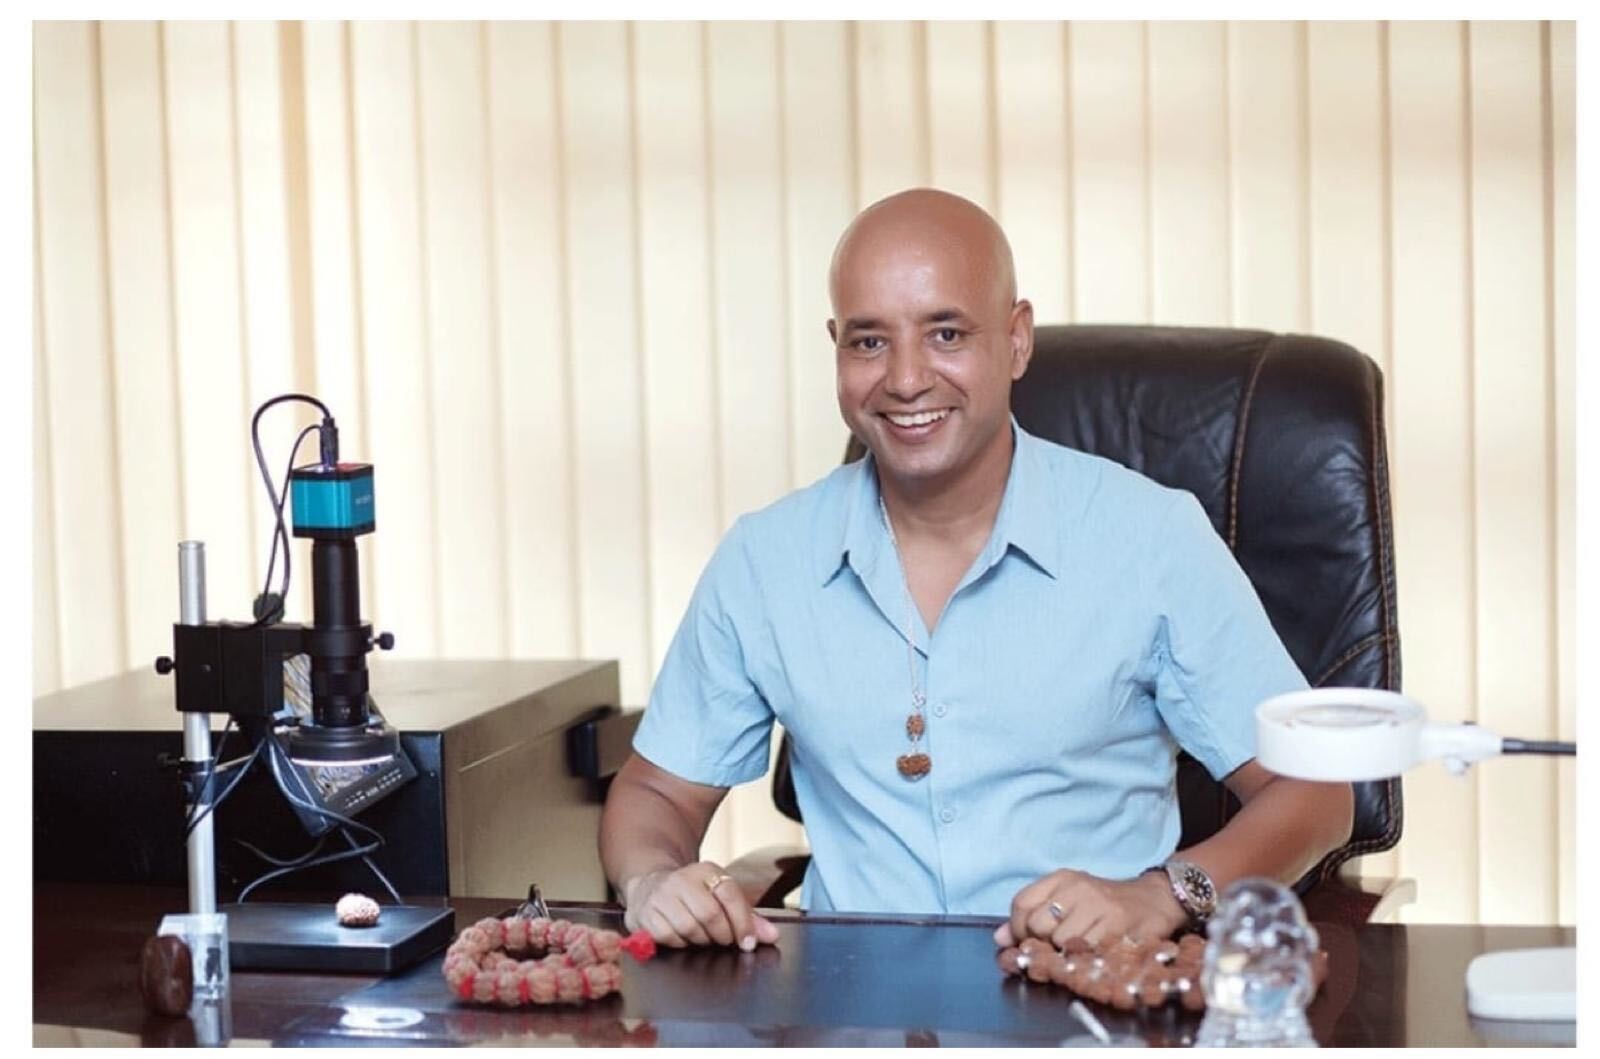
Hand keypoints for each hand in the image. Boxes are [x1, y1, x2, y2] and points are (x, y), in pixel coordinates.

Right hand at [621, 861, 781, 950]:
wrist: (649, 886)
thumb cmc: (692, 897)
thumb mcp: (719, 898)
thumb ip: (747, 917)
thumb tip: (771, 936)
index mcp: (706, 871)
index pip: (730, 895)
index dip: (743, 922)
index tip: (747, 943)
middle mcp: (682, 879)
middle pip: (710, 914)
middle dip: (721, 935)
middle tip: (722, 940)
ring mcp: (661, 895)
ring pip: (689, 928)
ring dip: (700, 941)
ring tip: (701, 937)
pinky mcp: (645, 914)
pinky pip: (668, 937)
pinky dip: (679, 943)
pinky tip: (681, 937)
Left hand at [993, 868, 1187, 949]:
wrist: (1155, 899)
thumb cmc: (1105, 903)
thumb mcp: (1068, 900)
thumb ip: (1032, 916)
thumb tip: (999, 938)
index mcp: (1061, 878)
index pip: (1021, 903)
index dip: (1017, 928)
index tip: (1027, 940)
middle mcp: (1077, 886)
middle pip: (1037, 925)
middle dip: (1041, 944)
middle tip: (1056, 947)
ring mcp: (1097, 904)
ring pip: (1060, 940)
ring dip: (1065, 952)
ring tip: (1080, 947)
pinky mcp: (1116, 923)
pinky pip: (1085, 950)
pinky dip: (1084, 957)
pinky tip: (1094, 951)